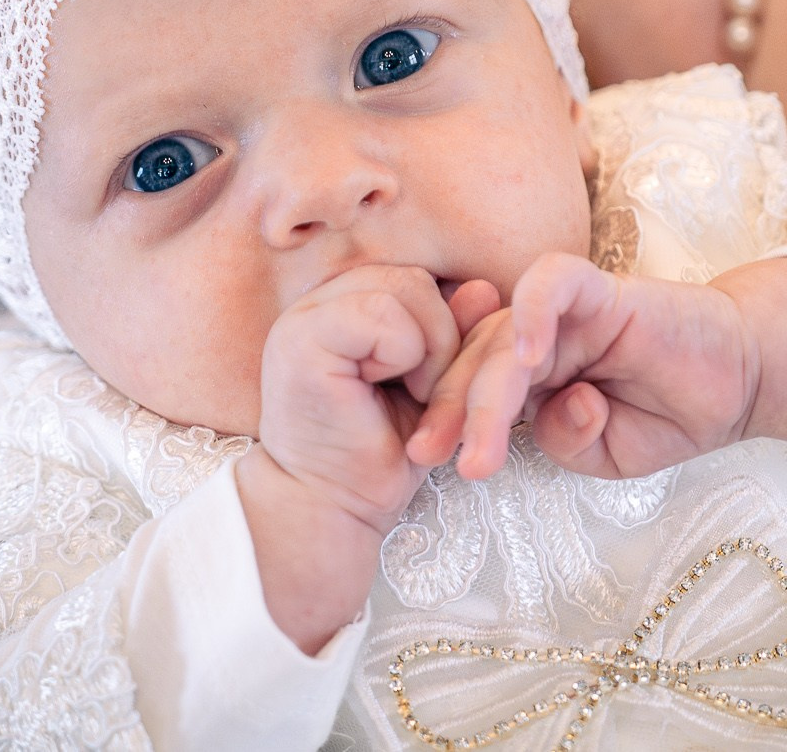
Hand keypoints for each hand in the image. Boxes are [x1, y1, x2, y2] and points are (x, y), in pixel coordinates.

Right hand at [238, 265, 496, 650]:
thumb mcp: (431, 382)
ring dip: (428, 349)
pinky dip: (405, 355)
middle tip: (423, 394)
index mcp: (342, 305)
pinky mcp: (302, 339)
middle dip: (441, 337)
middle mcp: (317, 301)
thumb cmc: (381, 453)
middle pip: (413, 279)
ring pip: (405, 287)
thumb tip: (484, 289)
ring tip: (409, 396)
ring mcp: (304, 316)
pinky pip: (383, 314)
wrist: (335, 509)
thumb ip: (450, 333)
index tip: (425, 387)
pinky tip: (386, 393)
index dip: (440, 327)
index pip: (413, 279)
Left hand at [408, 253, 786, 480]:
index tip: (426, 459)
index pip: (469, 384)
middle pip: (475, 358)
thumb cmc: (666, 414)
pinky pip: (554, 282)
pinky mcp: (603, 290)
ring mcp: (567, 311)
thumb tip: (555, 407)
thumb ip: (566, 440)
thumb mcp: (605, 453)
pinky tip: (530, 356)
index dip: (444, 417)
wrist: (739, 384)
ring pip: (504, 330)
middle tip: (436, 455)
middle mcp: (537, 335)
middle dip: (449, 408)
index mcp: (526, 372)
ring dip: (486, 388)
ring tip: (481, 444)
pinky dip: (534, 310)